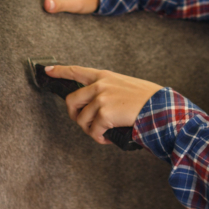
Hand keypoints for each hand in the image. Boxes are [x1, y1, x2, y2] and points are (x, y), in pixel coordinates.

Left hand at [45, 65, 161, 145]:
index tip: (47, 70)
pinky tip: (108, 138)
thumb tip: (97, 106)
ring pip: (81, 119)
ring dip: (90, 130)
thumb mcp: (125, 85)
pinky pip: (93, 131)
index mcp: (104, 76)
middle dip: (74, 115)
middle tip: (84, 123)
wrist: (161, 107)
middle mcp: (99, 85)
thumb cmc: (148, 99)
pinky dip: (100, 138)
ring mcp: (101, 98)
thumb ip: (109, 90)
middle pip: (71, 100)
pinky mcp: (104, 114)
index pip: (77, 70)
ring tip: (103, 133)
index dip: (59, 70)